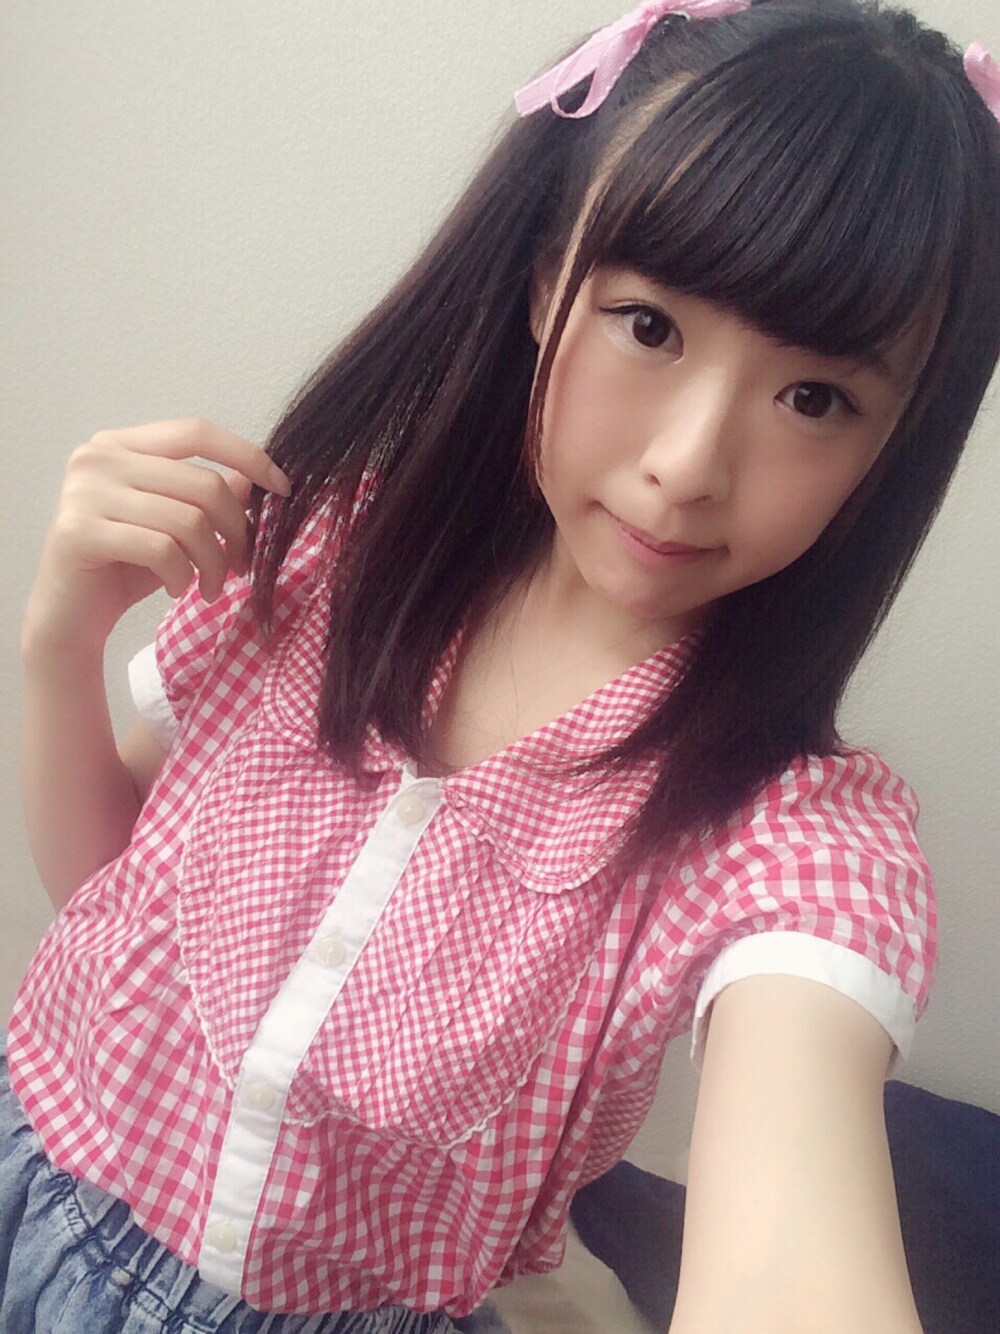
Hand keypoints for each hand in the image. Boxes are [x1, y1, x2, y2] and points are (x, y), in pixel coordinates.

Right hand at [23, 417, 291, 654]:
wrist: (71, 617)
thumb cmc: (127, 567)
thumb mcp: (176, 526)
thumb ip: (207, 496)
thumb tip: (253, 479)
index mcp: (121, 445)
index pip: (197, 432)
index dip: (248, 456)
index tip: (283, 488)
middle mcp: (98, 458)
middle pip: (203, 484)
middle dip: (236, 532)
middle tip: (240, 567)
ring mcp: (84, 493)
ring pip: (188, 521)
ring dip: (213, 563)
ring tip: (208, 587)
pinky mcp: (79, 533)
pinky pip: (161, 550)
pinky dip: (182, 576)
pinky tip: (176, 588)